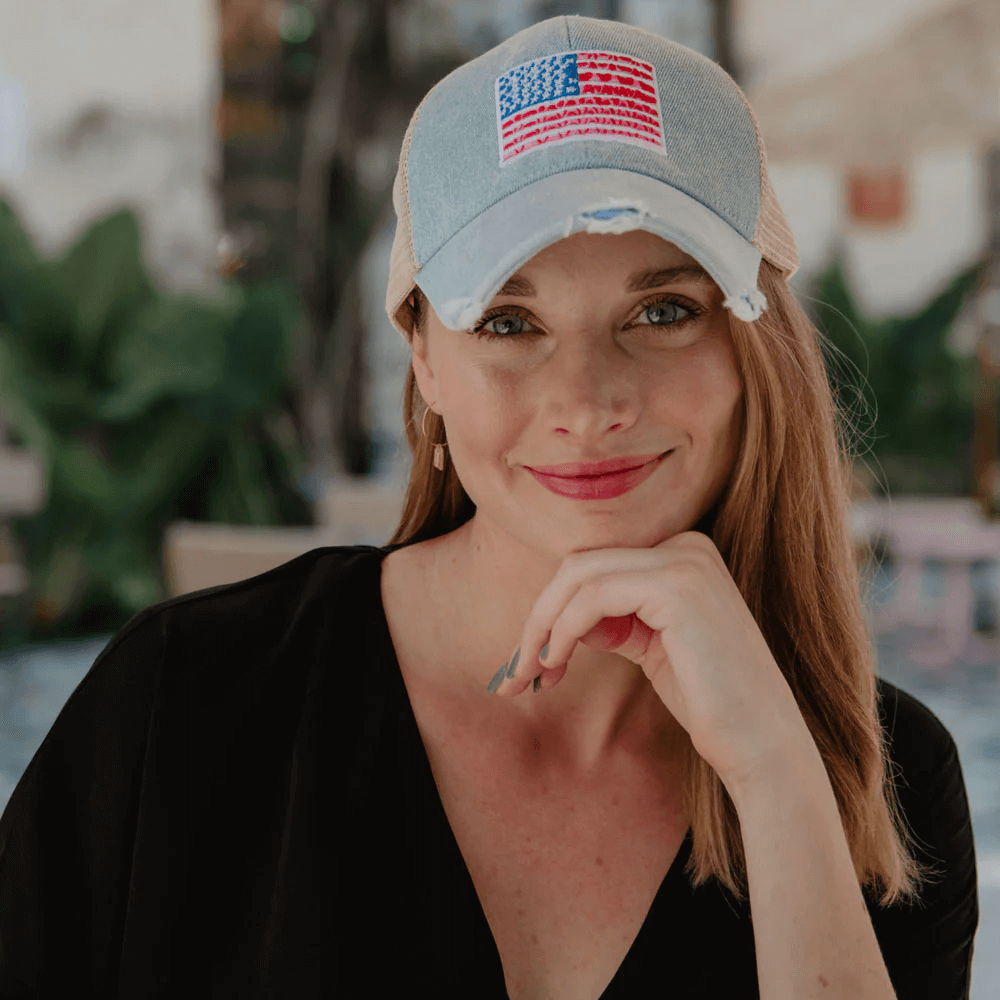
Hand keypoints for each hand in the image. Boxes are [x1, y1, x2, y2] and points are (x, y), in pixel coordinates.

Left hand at [494, 531, 814, 789]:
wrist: (760, 745)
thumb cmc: (706, 702)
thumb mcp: (648, 644)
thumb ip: (611, 617)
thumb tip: (553, 617)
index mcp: (684, 552)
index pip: (595, 564)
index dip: (553, 609)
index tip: (531, 661)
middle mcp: (688, 545)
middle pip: (581, 564)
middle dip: (539, 616)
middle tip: (514, 671)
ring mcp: (686, 560)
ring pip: (579, 574)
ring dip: (541, 625)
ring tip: (529, 674)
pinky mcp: (677, 586)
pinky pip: (593, 595)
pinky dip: (562, 628)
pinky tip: (554, 663)